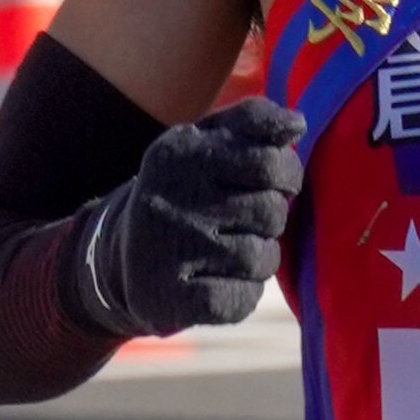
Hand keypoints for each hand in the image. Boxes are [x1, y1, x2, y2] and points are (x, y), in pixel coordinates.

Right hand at [71, 91, 303, 338]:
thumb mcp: (206, 141)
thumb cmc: (184, 190)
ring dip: (260, 259)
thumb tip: (296, 123)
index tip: (274, 182)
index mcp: (180, 152)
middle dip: (270, 219)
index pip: (268, 161)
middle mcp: (170, 198)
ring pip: (262, 259)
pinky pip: (242, 299)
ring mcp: (169, 250)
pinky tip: (220, 282)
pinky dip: (242, 294)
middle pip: (271, 212)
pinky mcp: (171, 298)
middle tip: (243, 220)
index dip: (287, 175)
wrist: (123, 255)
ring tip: (233, 251)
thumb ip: (253, 121)